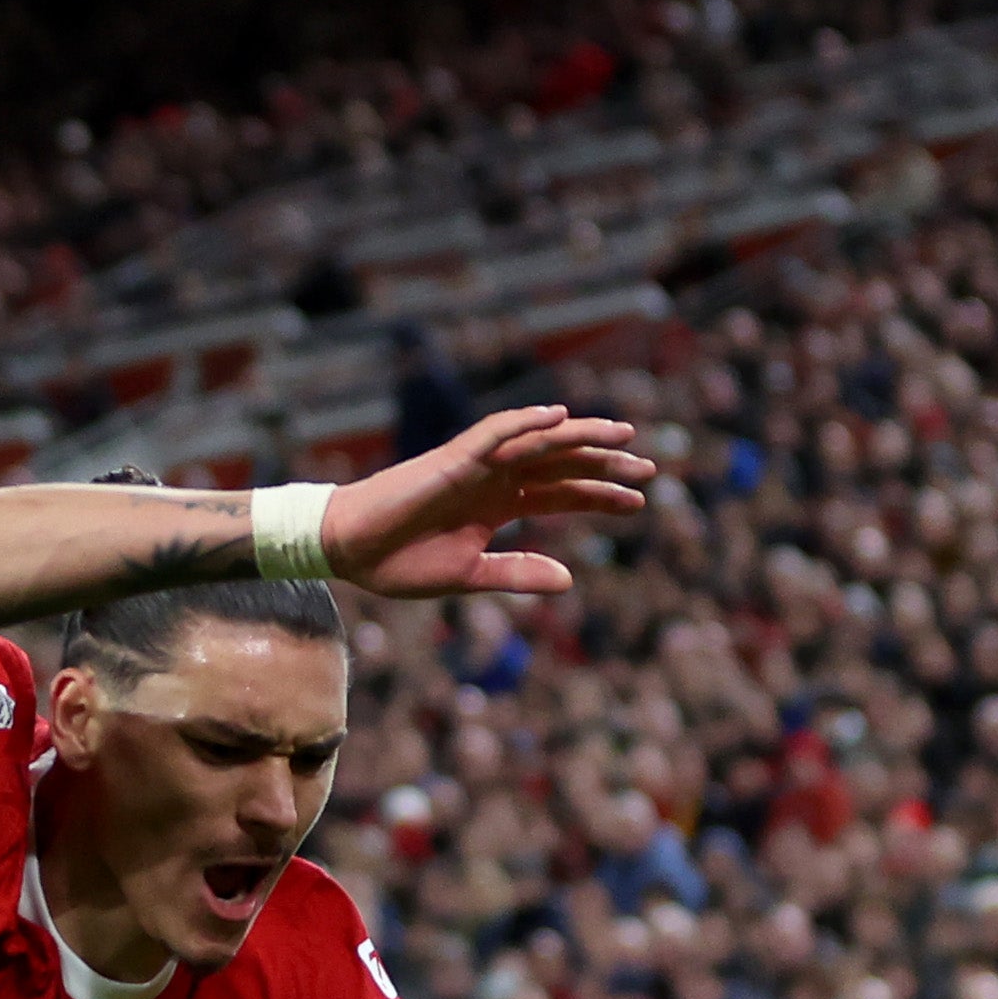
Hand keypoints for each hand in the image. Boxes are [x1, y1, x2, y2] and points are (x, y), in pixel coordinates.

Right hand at [323, 406, 653, 601]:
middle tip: (648, 468)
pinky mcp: (453, 459)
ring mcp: (475, 466)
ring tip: (622, 435)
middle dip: (605, 463)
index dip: (599, 496)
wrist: (348, 551)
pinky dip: (525, 423)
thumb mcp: (469, 575)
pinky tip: (558, 418)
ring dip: (580, 436)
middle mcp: (493, 479)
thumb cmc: (397, 563)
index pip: (560, 494)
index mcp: (497, 507)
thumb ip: (517, 574)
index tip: (639, 503)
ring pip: (538, 442)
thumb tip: (570, 580)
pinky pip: (495, 433)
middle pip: (560, 463)